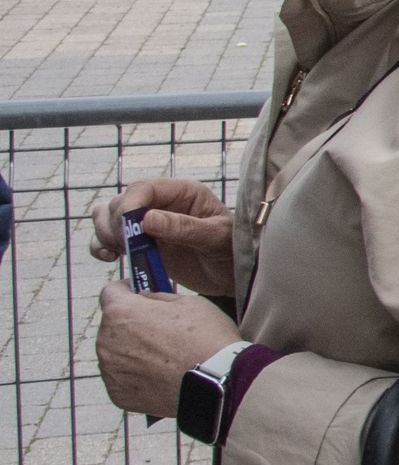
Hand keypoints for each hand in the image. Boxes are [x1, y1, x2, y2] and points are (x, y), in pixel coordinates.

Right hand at [89, 179, 234, 296]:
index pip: (143, 188)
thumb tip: (147, 219)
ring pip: (107, 216)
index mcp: (183, 193)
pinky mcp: (138, 243)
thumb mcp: (216, 238)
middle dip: (116, 224)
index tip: (127, 228)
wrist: (232, 276)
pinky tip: (109, 258)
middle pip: (120, 202)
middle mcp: (161, 203)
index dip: (129, 204)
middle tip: (127, 247)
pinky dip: (100, 246)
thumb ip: (185, 228)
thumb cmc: (232, 251)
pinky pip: (107, 238)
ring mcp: (147, 223)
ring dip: (105, 233)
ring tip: (120, 252)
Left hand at [95, 285, 239, 418]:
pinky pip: (123, 380)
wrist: (218, 382)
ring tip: (163, 360)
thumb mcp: (189, 302)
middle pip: (113, 327)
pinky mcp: (118, 394)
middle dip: (131, 325)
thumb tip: (145, 300)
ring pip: (116, 355)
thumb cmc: (206, 337)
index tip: (136, 294)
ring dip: (132, 353)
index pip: (110, 292)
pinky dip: (137, 377)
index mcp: (120, 313)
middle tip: (160, 332)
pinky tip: (161, 377)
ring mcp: (110, 371)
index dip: (125, 290)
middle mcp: (106, 341)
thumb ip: (158, 299)